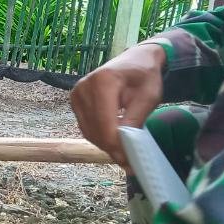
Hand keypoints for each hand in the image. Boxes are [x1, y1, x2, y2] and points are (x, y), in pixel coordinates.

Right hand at [69, 42, 165, 168]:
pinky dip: (99, 137)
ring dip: (105, 145)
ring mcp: (76, 94)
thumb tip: (124, 147)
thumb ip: (135, 120)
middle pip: (94, 130)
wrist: (135, 60)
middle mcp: (83, 87)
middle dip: (112, 148)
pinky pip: (86, 127)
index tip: (130, 160)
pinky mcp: (75, 101)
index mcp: (103, 82)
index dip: (116, 145)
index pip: (105, 123)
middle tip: (130, 162)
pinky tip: (114, 139)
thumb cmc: (145, 76)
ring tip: (124, 152)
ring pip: (88, 131)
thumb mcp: (148, 97)